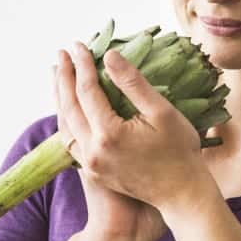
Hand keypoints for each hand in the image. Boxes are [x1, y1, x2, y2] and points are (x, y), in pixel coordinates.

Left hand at [57, 41, 213, 214]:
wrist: (182, 195)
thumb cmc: (180, 152)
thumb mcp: (162, 113)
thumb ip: (133, 83)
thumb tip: (109, 56)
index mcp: (109, 134)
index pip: (87, 90)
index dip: (83, 65)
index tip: (80, 45)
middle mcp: (93, 150)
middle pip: (69, 106)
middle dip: (64, 77)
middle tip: (62, 53)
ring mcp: (91, 164)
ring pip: (66, 125)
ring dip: (60, 98)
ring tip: (58, 75)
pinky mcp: (94, 172)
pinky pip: (71, 140)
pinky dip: (67, 119)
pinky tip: (69, 107)